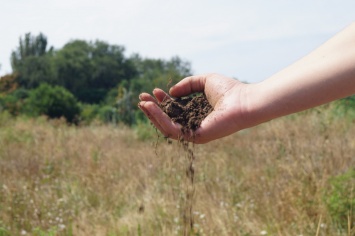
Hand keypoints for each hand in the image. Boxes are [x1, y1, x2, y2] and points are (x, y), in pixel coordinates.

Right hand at [138, 73, 254, 143]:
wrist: (243, 100)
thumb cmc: (229, 90)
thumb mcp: (204, 81)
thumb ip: (187, 84)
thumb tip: (171, 92)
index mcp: (196, 113)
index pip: (175, 109)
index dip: (162, 100)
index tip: (153, 90)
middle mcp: (194, 124)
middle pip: (168, 119)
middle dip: (153, 109)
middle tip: (141, 98)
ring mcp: (194, 132)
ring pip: (167, 126)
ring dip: (153, 115)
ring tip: (143, 103)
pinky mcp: (195, 137)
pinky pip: (172, 129)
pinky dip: (160, 119)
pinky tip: (152, 108)